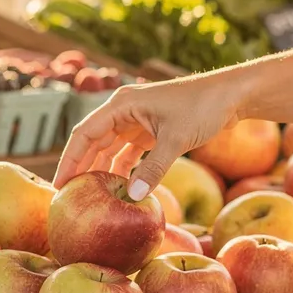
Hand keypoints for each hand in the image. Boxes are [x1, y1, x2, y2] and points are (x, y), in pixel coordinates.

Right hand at [53, 71, 247, 196]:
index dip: (70, 160)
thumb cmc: (204, 107)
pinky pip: (129, 152)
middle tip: (70, 197)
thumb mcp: (177, 139)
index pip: (84, 134)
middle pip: (93, 142)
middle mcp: (125, 110)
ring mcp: (138, 120)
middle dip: (81, 168)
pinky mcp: (151, 130)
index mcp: (122, 104)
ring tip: (92, 197)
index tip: (60, 185)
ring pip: (110, 148)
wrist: (232, 95)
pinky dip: (124, 169)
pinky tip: (120, 188)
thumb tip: (132, 196)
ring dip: (102, 170)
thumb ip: (154, 168)